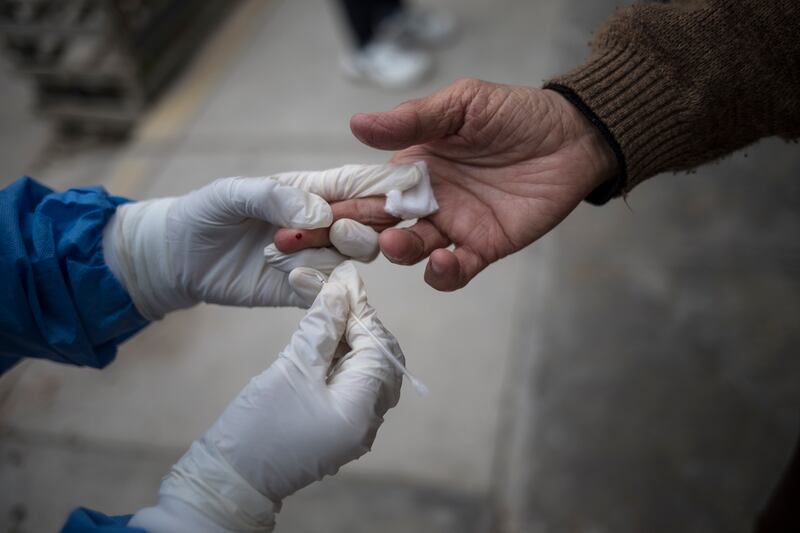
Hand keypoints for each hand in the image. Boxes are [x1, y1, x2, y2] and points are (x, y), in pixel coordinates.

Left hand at [103, 165, 420, 318]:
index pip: (357, 184)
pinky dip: (323, 285)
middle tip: (339, 225)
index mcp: (310, 190)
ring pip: (355, 255)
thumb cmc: (204, 213)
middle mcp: (322, 223)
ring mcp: (314, 257)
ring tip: (310, 243)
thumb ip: (275, 198)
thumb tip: (322, 213)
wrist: (177, 258)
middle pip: (369, 222)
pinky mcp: (300, 289)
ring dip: (345, 249)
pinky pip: (327, 290)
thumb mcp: (233, 195)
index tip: (409, 186)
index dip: (384, 185)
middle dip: (368, 221)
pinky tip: (298, 278)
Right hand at [129, 262, 403, 531]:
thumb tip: (340, 289)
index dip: (362, 312)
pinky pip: (350, 385)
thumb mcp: (291, 368)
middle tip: (335, 297)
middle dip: (360, 325)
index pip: (379, 348)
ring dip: (349, 340)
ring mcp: (354, 427)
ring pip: (365, 370)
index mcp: (362, 410)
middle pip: (379, 359)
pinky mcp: (338, 426)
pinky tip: (323, 338)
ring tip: (326, 311)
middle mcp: (368, 421)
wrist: (232, 477)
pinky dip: (340, 359)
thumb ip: (321, 327)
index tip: (343, 283)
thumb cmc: (259, 426)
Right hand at [279, 79, 617, 290]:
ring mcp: (452, 227)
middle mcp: (424, 201)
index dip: (329, 202)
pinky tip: (443, 259)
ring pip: (410, 250)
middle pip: (372, 225)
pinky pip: (455, 270)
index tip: (295, 215)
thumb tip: (356, 125)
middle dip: (339, 235)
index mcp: (411, 167)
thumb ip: (412, 121)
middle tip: (312, 242)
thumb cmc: (514, 114)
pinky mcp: (483, 247)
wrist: (572, 137)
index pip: (361, 188)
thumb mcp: (461, 105)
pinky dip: (444, 271)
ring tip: (396, 241)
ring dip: (396, 251)